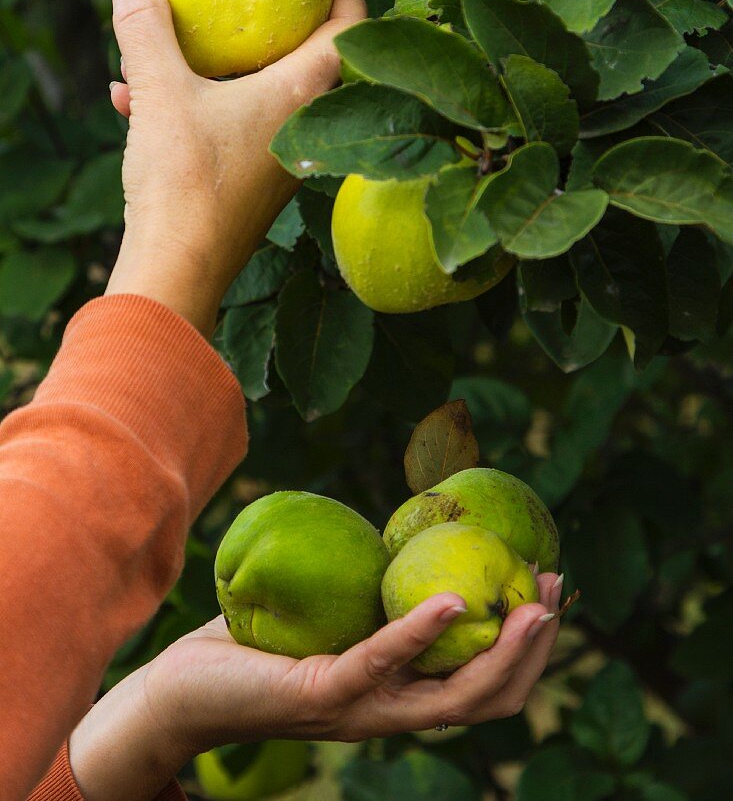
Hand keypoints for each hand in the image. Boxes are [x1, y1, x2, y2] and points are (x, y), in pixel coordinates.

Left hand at [68, 575, 561, 800]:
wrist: (184, 690)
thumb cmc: (258, 647)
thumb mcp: (333, 611)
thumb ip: (372, 588)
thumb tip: (408, 529)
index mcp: (398, 693)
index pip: (483, 683)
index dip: (528, 646)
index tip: (550, 588)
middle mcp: (389, 711)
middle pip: (487, 698)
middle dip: (533, 650)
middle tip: (556, 592)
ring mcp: (361, 710)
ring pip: (453, 697)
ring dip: (503, 651)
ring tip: (534, 605)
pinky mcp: (324, 696)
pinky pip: (383, 664)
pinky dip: (422, 632)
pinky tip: (453, 599)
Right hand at [105, 0, 365, 336]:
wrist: (178, 270)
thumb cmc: (183, 181)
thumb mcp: (160, 92)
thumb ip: (146, 27)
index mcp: (301, 96)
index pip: (349, 28)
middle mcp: (303, 129)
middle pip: (313, 60)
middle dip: (285, 24)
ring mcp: (281, 163)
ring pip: (262, 96)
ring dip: (220, 67)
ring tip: (170, 46)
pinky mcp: (253, 187)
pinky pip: (232, 129)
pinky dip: (196, 107)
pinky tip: (133, 100)